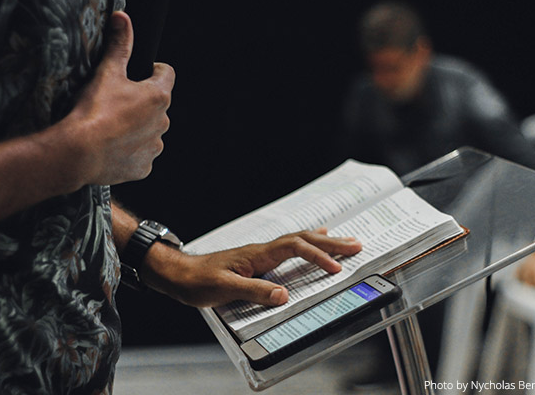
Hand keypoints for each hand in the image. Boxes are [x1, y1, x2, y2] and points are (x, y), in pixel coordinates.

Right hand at [60, 11, 174, 185]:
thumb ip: (120, 45)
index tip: (142, 72)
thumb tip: (123, 20)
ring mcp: (154, 147)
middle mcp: (163, 123)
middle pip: (157, 106)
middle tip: (116, 103)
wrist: (78, 152)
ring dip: (137, 128)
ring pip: (150, 132)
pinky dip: (130, 151)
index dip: (154, 69)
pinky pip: (141, 155)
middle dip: (141, 103)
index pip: (166, 74)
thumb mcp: (107, 72)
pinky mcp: (144, 167)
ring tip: (112, 127)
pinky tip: (112, 147)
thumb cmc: (93, 111)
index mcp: (158, 97)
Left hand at [141, 228, 362, 306]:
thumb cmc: (197, 281)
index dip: (317, 256)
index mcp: (257, 254)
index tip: (336, 268)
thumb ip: (254, 291)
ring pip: (298, 241)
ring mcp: (261, 254)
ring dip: (323, 241)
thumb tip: (284, 295)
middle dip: (331, 243)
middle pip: (303, 239)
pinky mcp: (258, 260)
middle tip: (357, 245)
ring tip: (346, 241)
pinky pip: (289, 248)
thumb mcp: (224, 289)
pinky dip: (307, 244)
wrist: (178, 273)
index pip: (295, 248)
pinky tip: (313, 242)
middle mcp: (262, 250)